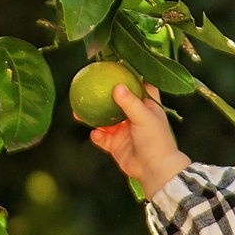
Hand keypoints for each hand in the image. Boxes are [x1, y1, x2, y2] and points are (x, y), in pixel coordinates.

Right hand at [86, 82, 191, 197]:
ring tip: (78, 112)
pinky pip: (102, 138)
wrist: (154, 170)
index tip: (118, 64)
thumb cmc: (155, 140)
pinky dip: (97, 135)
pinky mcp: (116, 145)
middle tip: (87, 86)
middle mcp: (134, 116)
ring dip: (92, 116)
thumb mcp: (144, 117)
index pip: (139, 86)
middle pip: (115, 102)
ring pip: (104, 120)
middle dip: (102, 95)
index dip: (131, 75)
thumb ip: (130, 102)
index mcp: (146, 107)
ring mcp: (124, 131)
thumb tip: (117, 87)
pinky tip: (94, 133)